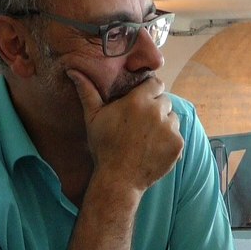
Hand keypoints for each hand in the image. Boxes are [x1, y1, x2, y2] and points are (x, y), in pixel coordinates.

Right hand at [69, 70, 182, 190]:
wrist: (119, 179)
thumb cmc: (104, 147)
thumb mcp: (93, 117)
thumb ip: (87, 91)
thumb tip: (72, 70)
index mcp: (138, 100)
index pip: (156, 83)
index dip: (150, 91)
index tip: (143, 101)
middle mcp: (157, 111)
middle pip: (165, 100)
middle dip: (156, 108)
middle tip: (142, 123)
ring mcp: (169, 128)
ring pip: (173, 118)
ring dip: (164, 124)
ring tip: (147, 137)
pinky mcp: (178, 144)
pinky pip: (178, 135)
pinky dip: (169, 141)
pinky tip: (153, 149)